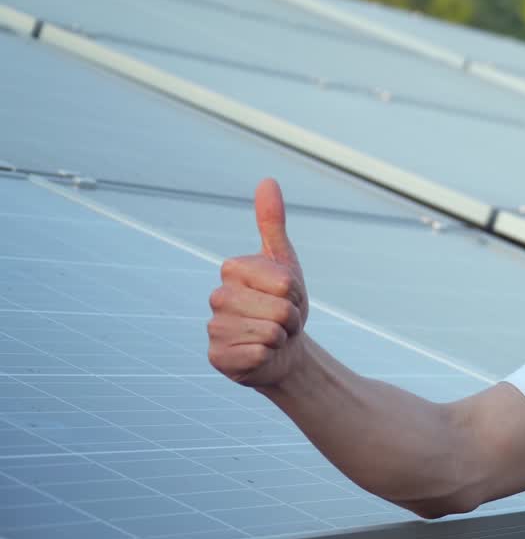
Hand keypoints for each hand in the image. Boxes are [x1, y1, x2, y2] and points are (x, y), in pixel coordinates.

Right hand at [207, 178, 309, 387]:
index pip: (284, 281)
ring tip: (273, 335)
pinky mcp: (218, 358)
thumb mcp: (284, 262)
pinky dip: (269, 356)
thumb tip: (267, 180)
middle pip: (280, 308)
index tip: (286, 295)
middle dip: (292, 317)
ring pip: (271, 332)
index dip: (295, 292)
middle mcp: (217, 297)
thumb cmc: (283, 303)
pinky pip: (259, 354)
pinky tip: (260, 354)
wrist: (282, 348)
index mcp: (232, 269)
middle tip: (282, 320)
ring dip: (281, 337)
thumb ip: (272, 223)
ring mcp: (214, 328)